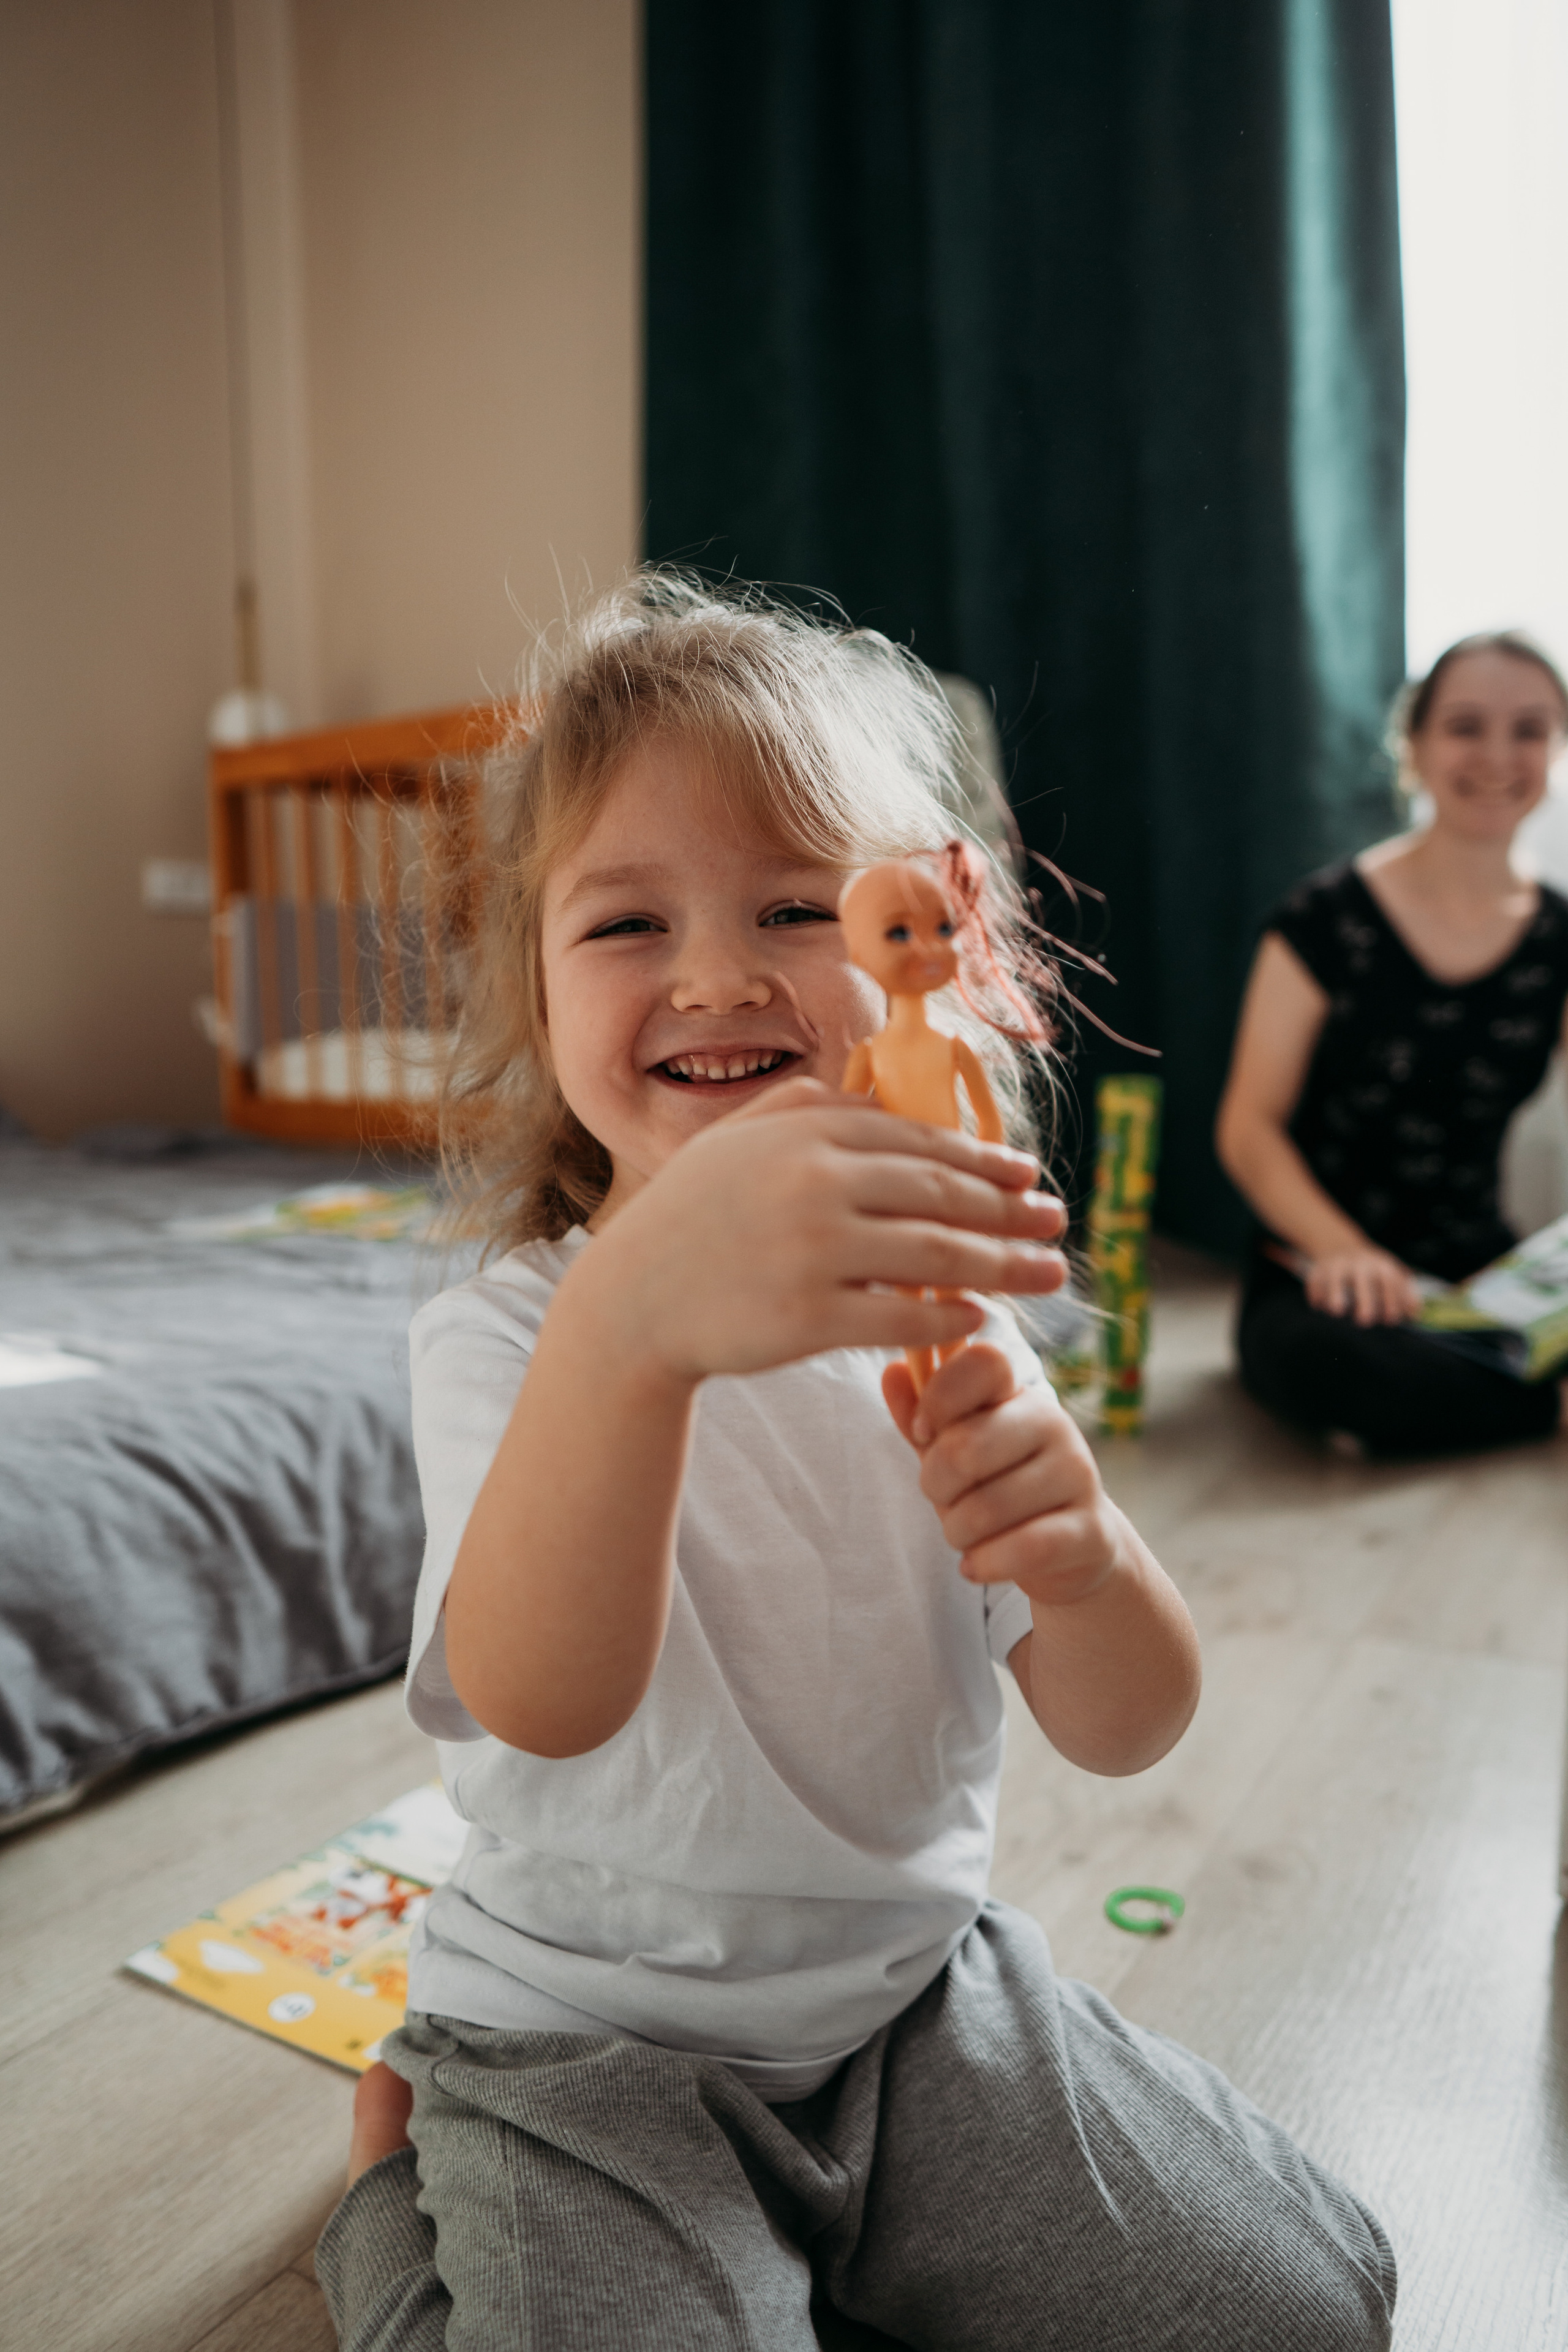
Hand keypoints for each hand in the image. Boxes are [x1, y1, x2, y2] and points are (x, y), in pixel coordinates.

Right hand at [578, 1078, 1067, 1385]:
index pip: (920, 1143)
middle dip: (1012, 1211)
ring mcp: (813, 1252)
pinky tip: (981, 1317)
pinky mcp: (807, 1318)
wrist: (633, 1300)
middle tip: (1056, 1221)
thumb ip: (808, 1105)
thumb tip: (878, 1091)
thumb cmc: (691, 1215)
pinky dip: (950, 1317)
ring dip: (1004, 1266)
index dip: (985, 1160)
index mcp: (807, 1132)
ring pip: (937, 1256)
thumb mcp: (739, 1137)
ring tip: (1046, 1272)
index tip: (1027, 1175)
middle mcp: (816, 1184)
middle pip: (943, 1196)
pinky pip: (902, 1317)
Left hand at [882, 1340, 1125, 1607]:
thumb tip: (892, 1372)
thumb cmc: (1000, 1490)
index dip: (938, 1398)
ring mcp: (1078, 1475)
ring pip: (986, 1508)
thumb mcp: (954, 1451)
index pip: (983, 1362)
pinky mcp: (1091, 1529)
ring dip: (958, 1533)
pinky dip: (985, 1563)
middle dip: (935, 1485)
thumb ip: (923, 1415)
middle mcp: (1055, 1425)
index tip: (923, 1431)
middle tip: (943, 1499)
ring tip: (966, 1536)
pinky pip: (1024, 1548)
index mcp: (1018, 1395)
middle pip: (966, 1447)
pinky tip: (976, 1566)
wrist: (1071, 1550)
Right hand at [1303, 1247, 1419, 1325]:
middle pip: (1363, 1280)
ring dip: (1335, 1293)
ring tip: (1336, 1312)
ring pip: (1335, 1277)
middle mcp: (1359, 1262)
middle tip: (1365, 1321)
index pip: (1390, 1280)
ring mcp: (1337, 1264)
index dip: (1392, 1300)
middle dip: (1365, 1300)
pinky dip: (1315, 1293)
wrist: (1339, 1244)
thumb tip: (1416, 1315)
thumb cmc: (1370, 1269)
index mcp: (1380, 1264)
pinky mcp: (1318, 1268)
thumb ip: (1404, 1294)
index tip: (1391, 1320)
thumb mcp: (1390, 1274)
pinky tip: (1319, 1306)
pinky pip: (1315, 1279)